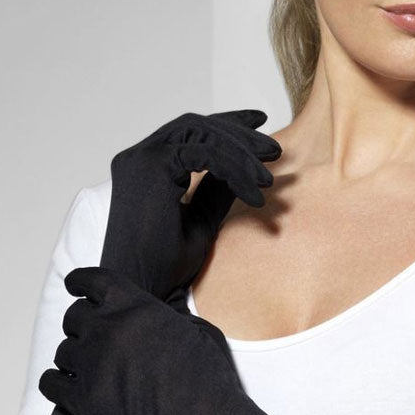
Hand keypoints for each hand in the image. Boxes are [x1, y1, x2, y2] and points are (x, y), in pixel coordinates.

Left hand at [38, 266, 245, 414]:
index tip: (74, 286)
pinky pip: (50, 384)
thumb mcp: (198, 329)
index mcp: (134, 305)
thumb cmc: (209, 378)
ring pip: (62, 351)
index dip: (79, 282)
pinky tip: (64, 385)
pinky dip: (55, 383)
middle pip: (73, 317)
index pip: (91, 280)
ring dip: (73, 356)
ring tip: (88, 366)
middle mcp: (106, 329)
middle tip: (92, 337)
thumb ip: (170, 315)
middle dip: (81, 325)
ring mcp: (91, 365)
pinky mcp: (83, 401)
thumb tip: (164, 312)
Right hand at [102, 110, 281, 305]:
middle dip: (240, 134)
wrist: (145, 291)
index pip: (190, 131)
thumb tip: (243, 166)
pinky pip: (204, 154)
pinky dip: (234, 170)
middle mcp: (139, 156)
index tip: (260, 124)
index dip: (227, 124)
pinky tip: (254, 194)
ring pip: (202, 133)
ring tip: (268, 178)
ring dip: (241, 151)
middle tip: (275, 150)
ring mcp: (141, 159)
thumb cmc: (166, 266)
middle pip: (197, 125)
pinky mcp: (151, 167)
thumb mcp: (202, 219)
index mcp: (147, 166)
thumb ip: (217, 189)